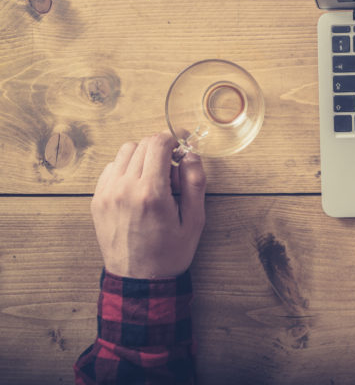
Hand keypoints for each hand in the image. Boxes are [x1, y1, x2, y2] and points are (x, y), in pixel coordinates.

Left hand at [90, 132, 206, 278]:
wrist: (139, 280)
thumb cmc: (170, 252)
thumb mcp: (195, 220)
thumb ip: (195, 182)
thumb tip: (190, 154)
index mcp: (151, 193)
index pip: (158, 143)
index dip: (174, 137)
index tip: (183, 142)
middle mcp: (125, 189)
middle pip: (142, 144)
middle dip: (161, 147)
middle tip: (173, 163)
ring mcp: (107, 195)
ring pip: (124, 152)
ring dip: (143, 155)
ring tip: (155, 175)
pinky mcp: (97, 201)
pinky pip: (111, 169)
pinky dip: (126, 168)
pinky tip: (138, 184)